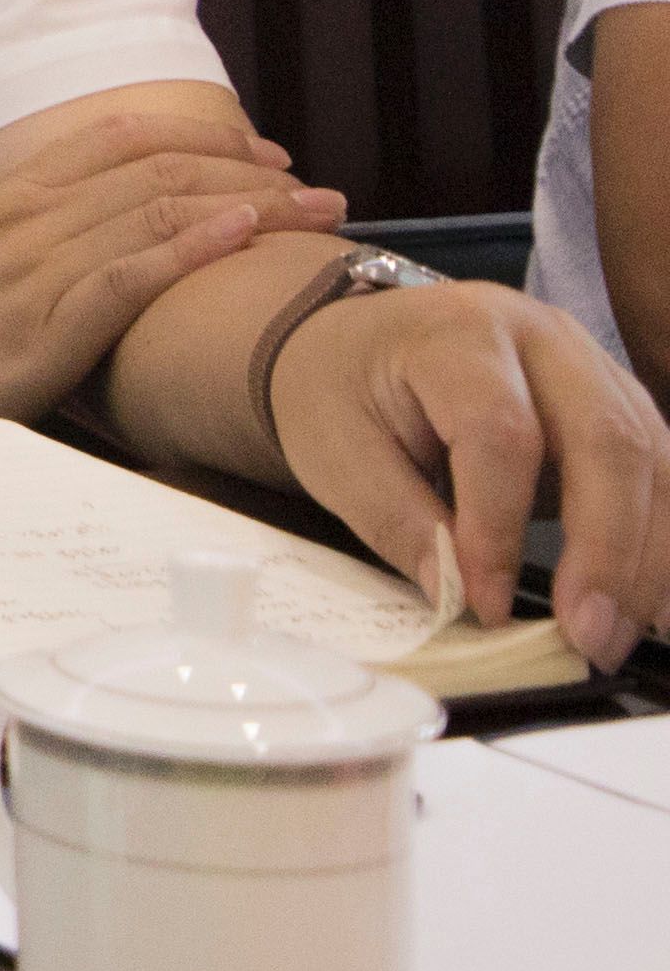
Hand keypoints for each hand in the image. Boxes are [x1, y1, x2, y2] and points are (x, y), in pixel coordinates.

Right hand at [0, 113, 332, 431]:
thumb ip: (21, 252)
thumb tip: (89, 259)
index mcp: (4, 204)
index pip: (116, 141)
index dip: (198, 138)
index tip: (262, 156)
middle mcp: (22, 223)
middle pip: (153, 169)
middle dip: (246, 170)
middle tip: (315, 184)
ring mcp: (30, 272)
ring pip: (154, 209)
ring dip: (248, 203)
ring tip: (313, 210)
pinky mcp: (38, 329)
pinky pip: (125, 274)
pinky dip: (190, 246)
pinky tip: (240, 235)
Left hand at [274, 278, 669, 671]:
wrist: (350, 341)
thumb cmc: (340, 389)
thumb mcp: (333, 449)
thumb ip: (395, 520)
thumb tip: (456, 594)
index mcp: (458, 333)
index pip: (500, 433)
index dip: (499, 527)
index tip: (485, 604)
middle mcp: (544, 338)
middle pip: (606, 440)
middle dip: (607, 551)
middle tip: (589, 637)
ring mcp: (592, 367)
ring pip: (653, 461)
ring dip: (649, 559)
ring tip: (618, 636)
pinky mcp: (618, 404)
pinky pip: (663, 473)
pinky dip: (660, 543)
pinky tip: (649, 603)